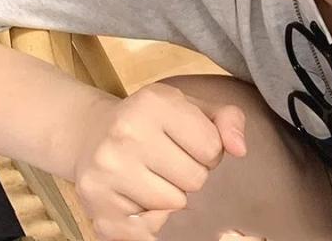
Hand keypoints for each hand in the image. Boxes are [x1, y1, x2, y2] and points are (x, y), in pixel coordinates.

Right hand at [72, 81, 246, 240]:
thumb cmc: (153, 120)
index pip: (212, 146)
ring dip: (172, 194)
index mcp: (154, 103)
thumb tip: (240, 148)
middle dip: (191, 172)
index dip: (209, 149)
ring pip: (175, 204)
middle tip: (170, 159)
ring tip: (154, 174)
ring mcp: (107, 173)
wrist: (91, 133)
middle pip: (195, 179)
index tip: (190, 142)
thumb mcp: (191, 106)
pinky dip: (153, 218)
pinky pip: (150, 230)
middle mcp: (126, 134)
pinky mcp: (98, 209)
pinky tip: (139, 194)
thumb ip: (227, 119)